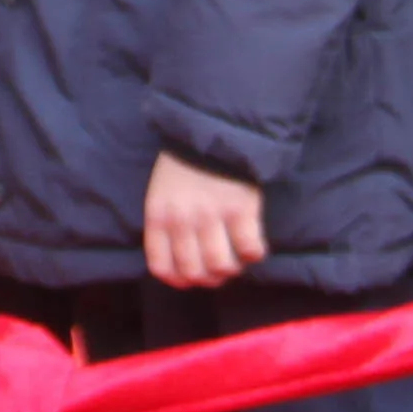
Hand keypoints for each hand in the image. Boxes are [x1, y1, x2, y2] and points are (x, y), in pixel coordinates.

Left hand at [140, 150, 269, 291]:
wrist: (212, 131)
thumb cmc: (185, 165)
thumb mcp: (161, 194)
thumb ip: (167, 225)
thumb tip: (183, 260)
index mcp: (158, 216)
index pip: (162, 267)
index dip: (179, 280)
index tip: (193, 277)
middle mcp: (182, 221)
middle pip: (194, 272)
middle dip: (209, 278)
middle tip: (220, 268)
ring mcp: (211, 216)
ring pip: (221, 266)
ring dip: (232, 269)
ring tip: (237, 258)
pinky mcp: (240, 209)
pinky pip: (249, 249)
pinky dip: (253, 254)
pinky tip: (252, 245)